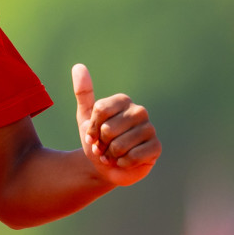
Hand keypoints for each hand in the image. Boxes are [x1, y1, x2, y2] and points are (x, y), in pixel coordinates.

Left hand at [73, 63, 159, 186]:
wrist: (105, 167)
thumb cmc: (96, 140)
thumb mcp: (85, 117)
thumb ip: (83, 93)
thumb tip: (78, 67)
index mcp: (122, 101)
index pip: (100, 110)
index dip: (91, 128)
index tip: (92, 135)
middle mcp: (139, 111)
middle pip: (108, 129)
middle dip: (100, 143)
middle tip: (103, 147)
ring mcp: (150, 128)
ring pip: (119, 145)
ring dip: (110, 155)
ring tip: (112, 154)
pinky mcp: (156, 147)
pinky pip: (133, 156)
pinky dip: (122, 163)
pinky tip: (124, 161)